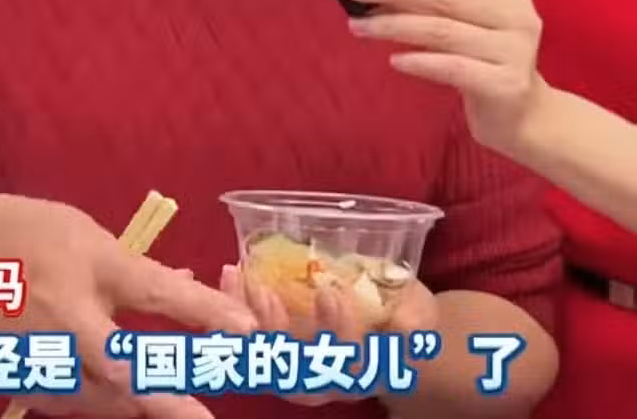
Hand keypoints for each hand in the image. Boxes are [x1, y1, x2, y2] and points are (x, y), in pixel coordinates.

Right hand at [0, 194, 257, 418]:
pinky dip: (98, 404)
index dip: (206, 313)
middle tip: (202, 417)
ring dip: (137, 406)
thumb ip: (119, 261)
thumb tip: (184, 282)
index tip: (246, 331)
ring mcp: (37, 348)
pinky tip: (122, 405)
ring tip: (180, 414)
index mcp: (85, 257)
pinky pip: (67, 400)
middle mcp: (66, 309)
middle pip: (128, 367)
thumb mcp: (64, 225)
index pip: (157, 289)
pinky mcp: (16, 377)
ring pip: (100, 396)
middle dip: (168, 397)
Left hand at [220, 264, 437, 405]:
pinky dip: (235, 307)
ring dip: (246, 319)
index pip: (345, 366)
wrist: (390, 328)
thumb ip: (412, 320)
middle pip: (294, 372)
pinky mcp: (272, 346)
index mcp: (361, 372)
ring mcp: (296, 365)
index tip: (330, 293)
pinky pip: (247, 336)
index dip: (335, 334)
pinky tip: (231, 271)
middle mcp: (325, 378)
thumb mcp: (418, 315)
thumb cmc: (406, 318)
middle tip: (266, 291)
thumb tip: (402, 326)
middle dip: (277, 333)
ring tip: (240, 277)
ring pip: (263, 357)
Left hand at [340, 0, 549, 152]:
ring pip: (443, 31)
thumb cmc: (480, 62)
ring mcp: (516, 50)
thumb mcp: (457, 25)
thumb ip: (424, 4)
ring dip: (393, 26)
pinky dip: (421, 61)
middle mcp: (516, 14)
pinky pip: (455, 68)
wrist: (522, 116)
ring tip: (357, 25)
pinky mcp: (508, 85)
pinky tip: (394, 60)